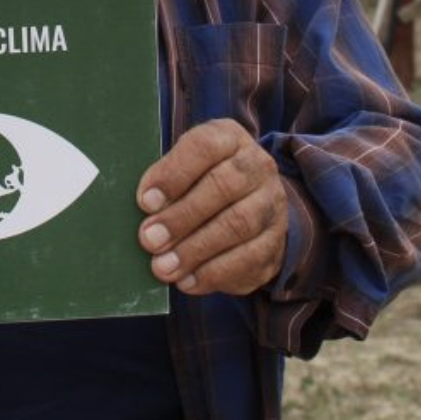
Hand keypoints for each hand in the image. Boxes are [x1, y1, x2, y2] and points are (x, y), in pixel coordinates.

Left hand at [136, 119, 287, 297]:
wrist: (252, 204)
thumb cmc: (202, 182)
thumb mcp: (184, 168)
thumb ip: (166, 181)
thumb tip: (145, 208)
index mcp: (230, 139)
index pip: (205, 146)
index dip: (174, 174)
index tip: (145, 201)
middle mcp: (258, 166)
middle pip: (222, 187)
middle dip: (181, 217)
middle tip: (149, 239)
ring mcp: (271, 204)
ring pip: (238, 225)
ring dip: (195, 249)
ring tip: (163, 267)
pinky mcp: (275, 242)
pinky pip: (249, 259)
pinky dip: (214, 273)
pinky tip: (188, 281)